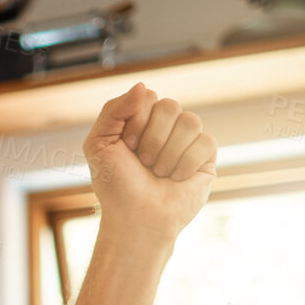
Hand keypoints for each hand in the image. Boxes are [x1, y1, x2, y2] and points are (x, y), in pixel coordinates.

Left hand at [82, 82, 217, 245]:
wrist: (135, 219)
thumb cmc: (115, 186)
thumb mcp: (99, 144)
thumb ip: (113, 109)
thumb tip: (143, 85)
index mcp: (142, 119)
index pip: (148, 96)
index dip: (136, 122)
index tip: (126, 148)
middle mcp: (166, 126)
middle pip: (170, 105)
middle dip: (152, 139)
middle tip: (143, 163)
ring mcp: (188, 140)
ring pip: (190, 121)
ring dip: (167, 153)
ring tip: (158, 173)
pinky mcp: (206, 158)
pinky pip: (206, 141)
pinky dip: (185, 163)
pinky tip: (176, 179)